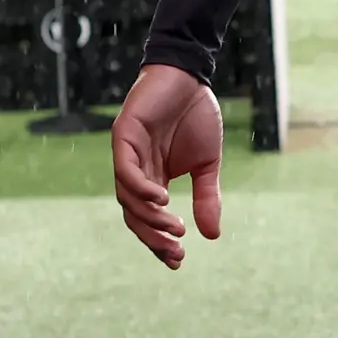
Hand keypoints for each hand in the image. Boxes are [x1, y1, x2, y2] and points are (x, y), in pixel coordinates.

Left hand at [113, 63, 225, 267]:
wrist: (190, 75)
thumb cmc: (196, 115)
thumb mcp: (207, 163)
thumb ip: (207, 197)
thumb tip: (213, 236)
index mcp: (153, 178)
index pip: (148, 218)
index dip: (159, 241)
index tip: (178, 261)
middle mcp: (136, 170)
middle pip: (134, 214)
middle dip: (153, 237)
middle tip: (175, 252)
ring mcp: (126, 154)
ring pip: (128, 198)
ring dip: (150, 217)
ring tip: (175, 228)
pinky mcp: (123, 136)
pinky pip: (126, 171)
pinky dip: (141, 189)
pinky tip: (162, 200)